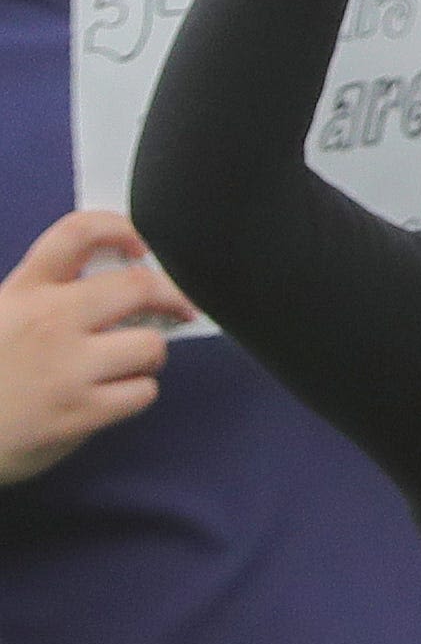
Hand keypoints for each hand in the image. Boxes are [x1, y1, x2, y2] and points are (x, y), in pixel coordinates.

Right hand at [0, 211, 195, 482]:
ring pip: (150, 345)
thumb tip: (114, 272)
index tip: (142, 245)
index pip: (78, 233)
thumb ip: (46, 292)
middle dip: (172, 294)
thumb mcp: (3, 316)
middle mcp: (48, 322)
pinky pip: (141, 393)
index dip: (121, 228)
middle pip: (138, 286)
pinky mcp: (77, 415)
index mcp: (23, 292)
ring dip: (150, 353)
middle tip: (181, 306)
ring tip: (132, 362)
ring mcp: (65, 369)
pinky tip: (115, 395)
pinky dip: (137, 392)